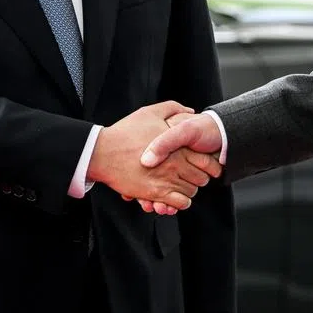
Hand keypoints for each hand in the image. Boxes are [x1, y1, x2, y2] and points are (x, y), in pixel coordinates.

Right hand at [88, 102, 222, 209]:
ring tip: (182, 185)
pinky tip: (174, 196)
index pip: (205, 160)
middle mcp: (174, 164)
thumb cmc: (125, 132)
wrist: (103, 152)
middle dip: (200, 178)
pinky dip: (180, 202)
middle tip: (193, 175)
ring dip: (189, 190)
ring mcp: (166, 180)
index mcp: (176, 146)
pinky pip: (179, 203)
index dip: (209, 164)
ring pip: (191, 191)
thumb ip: (173, 108)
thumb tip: (190, 111)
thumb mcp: (150, 112)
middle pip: (201, 178)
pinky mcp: (155, 193)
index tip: (205, 164)